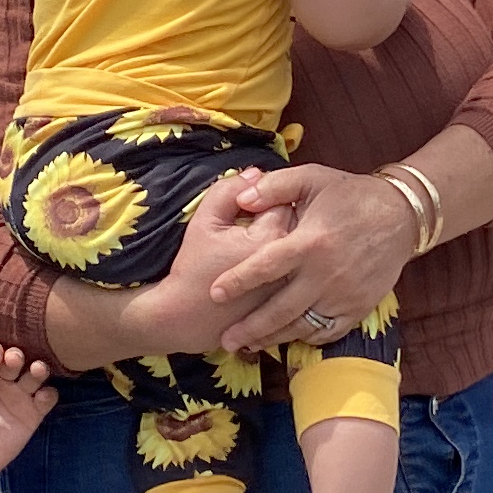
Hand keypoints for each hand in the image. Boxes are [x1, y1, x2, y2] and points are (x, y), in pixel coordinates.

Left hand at [0, 343, 56, 480]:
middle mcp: (2, 380)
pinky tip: (41, 397)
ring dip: (39, 368)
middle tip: (13, 360)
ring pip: (35, 374)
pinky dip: (49, 394)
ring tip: (36, 370)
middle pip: (16, 358)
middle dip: (16, 356)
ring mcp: (19, 397)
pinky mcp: (32, 415)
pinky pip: (48, 399)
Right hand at [76, 185, 285, 362]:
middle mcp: (292, 262)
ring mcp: (295, 286)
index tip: (255, 203)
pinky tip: (273, 270)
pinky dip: (294, 269)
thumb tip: (255, 173)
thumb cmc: (193, 267)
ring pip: (306, 253)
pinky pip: (303, 278)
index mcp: (271, 236)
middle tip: (262, 222)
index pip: (287, 199)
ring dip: (294, 245)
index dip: (271, 196)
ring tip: (269, 247)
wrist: (186, 319)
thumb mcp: (204, 221)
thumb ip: (229, 191)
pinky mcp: (293, 306)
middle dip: (286, 217)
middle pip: (304, 225)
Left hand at [209, 167, 416, 352]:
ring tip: (249, 346)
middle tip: (225, 340)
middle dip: (250, 328)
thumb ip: (274, 187)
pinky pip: (328, 331)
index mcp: (310, 242)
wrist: (401, 215)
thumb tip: (241, 197)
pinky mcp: (359, 307)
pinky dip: (306, 338)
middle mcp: (325, 274)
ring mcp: (343, 295)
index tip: (215, 293)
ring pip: (302, 326)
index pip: (266, 266)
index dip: (238, 281)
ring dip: (273, 339)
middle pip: (280, 310)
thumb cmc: (350, 195)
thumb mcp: (312, 178)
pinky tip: (288, 338)